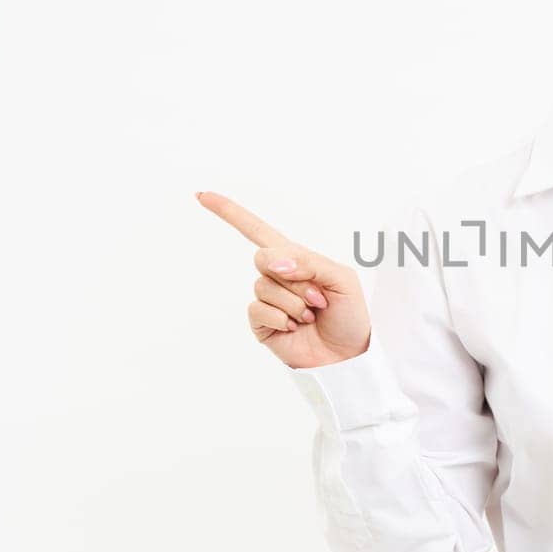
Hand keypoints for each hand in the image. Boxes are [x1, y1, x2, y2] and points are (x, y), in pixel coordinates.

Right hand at [196, 190, 371, 368]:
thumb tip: (271, 261)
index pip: (257, 230)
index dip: (230, 212)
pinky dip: (281, 318)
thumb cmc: (350, 315)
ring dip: (294, 302)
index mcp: (296, 258)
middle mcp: (277, 276)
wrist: (348, 356)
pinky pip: (258, 310)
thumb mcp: (341, 279)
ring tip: (310, 315)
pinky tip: (294, 327)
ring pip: (264, 286)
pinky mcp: (261, 324)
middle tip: (319, 298)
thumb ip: (309, 262)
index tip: (203, 195)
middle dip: (296, 278)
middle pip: (263, 258)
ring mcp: (267, 300)